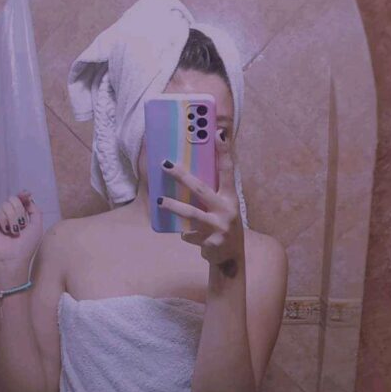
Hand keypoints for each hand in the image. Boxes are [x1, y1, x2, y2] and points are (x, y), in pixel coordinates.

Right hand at [0, 191, 43, 266]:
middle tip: (21, 225)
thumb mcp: (37, 227)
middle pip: (13, 200)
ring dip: (13, 219)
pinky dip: (5, 221)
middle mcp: (9, 216)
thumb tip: (28, 197)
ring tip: (14, 232)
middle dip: (20, 211)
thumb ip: (35, 211)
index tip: (26, 194)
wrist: (13, 257)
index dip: (23, 196)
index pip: (20, 200)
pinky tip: (5, 231)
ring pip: (6, 205)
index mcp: (20, 217)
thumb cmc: (26, 245)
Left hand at [158, 129, 243, 271]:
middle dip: (181, 176)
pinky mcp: (211, 242)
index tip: (218, 133)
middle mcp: (227, 210)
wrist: (230, 258)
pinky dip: (186, 234)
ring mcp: (219, 227)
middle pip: (201, 189)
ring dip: (173, 207)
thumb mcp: (223, 207)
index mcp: (230, 197)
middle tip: (165, 164)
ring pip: (191, 214)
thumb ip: (211, 192)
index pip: (227, 170)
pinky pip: (189, 234)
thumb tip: (185, 173)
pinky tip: (188, 236)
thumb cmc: (222, 225)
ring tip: (159, 201)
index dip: (224, 151)